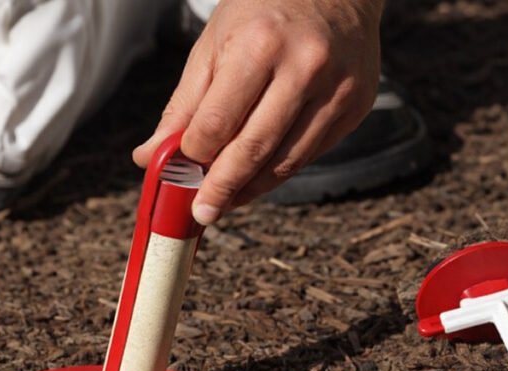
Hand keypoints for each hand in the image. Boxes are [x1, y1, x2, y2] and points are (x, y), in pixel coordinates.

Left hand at [133, 0, 383, 224]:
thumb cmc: (266, 11)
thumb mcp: (216, 43)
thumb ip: (185, 103)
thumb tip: (151, 156)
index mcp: (260, 45)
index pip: (218, 121)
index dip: (194, 156)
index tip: (179, 176)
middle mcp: (305, 68)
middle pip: (255, 148)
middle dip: (222, 188)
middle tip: (203, 213)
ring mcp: (337, 90)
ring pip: (287, 161)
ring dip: (252, 188)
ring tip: (228, 200)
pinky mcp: (356, 106)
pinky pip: (311, 153)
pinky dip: (280, 172)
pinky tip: (259, 177)